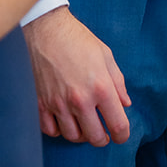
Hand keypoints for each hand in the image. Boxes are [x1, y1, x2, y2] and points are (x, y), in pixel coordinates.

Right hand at [24, 7, 130, 145]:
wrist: (45, 28)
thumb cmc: (77, 39)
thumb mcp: (105, 55)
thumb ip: (118, 82)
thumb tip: (125, 103)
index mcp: (100, 87)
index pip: (118, 125)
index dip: (123, 135)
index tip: (121, 135)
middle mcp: (80, 100)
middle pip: (95, 137)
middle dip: (103, 138)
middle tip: (103, 132)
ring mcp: (58, 103)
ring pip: (73, 137)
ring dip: (81, 134)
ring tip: (84, 124)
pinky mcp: (41, 103)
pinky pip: (51, 130)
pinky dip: (59, 130)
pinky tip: (64, 120)